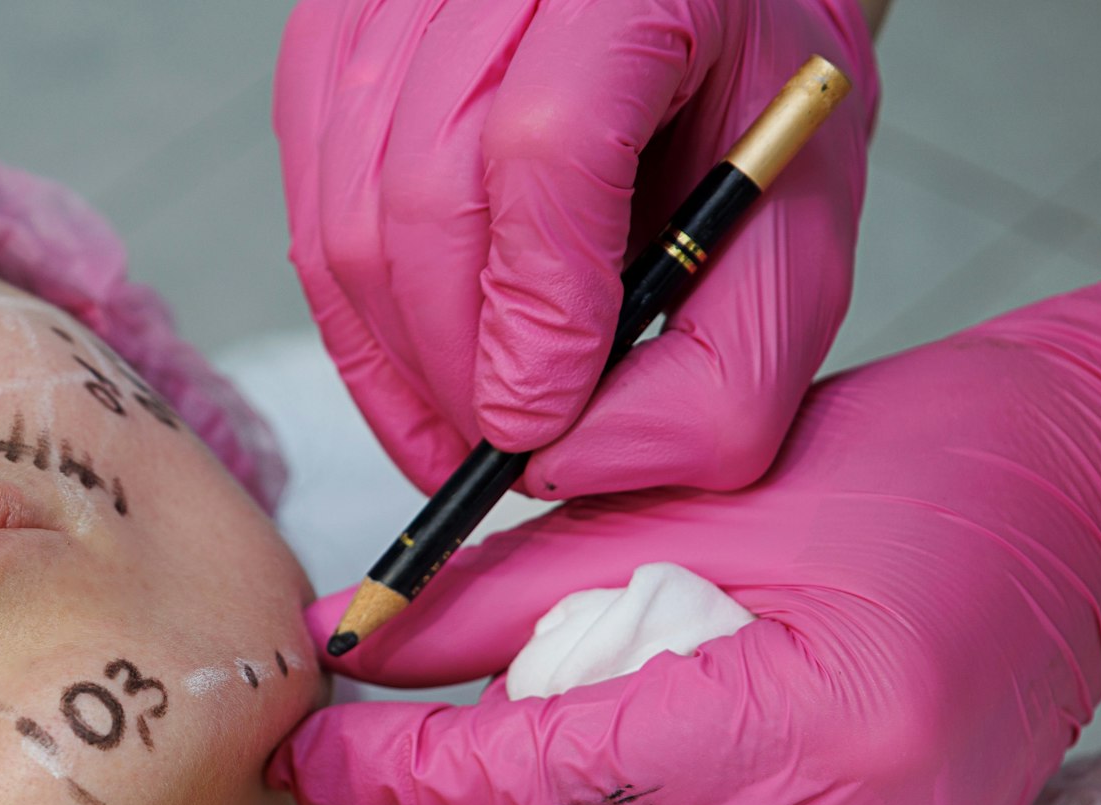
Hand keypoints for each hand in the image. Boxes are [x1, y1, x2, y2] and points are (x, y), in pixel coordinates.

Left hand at [270, 281, 1100, 804]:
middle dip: (490, 786)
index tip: (304, 755)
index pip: (545, 775)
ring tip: (621, 693)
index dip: (404, 770)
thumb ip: (505, 594)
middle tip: (491, 691)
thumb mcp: (688, 503)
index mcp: (812, 716)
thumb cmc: (905, 469)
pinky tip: (684, 740)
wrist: (1088, 509)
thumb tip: (360, 648)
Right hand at [274, 0, 877, 497]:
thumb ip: (720, 372)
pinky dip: (357, 321)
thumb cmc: (738, 105)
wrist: (691, 8)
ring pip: (341, 221)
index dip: (531, 308)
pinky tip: (420, 352)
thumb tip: (563, 463)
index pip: (548, 146)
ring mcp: (390, 3)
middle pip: (419, 196)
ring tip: (461, 417)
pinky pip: (305, 216)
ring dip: (396, 360)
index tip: (533, 423)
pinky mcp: (330, 46)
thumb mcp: (795, 234)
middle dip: (451, 365)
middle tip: (497, 448)